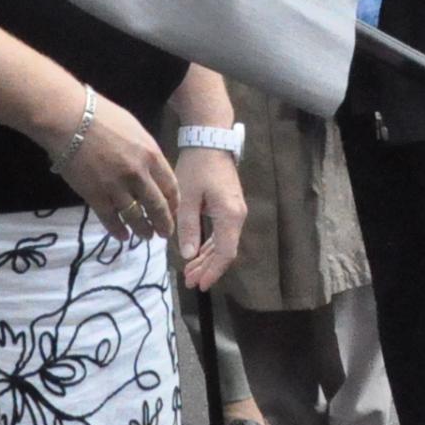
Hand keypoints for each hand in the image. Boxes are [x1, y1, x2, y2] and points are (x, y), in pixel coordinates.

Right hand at [54, 95, 179, 244]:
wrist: (70, 120)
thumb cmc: (102, 116)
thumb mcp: (135, 129)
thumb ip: (146, 151)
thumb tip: (151, 168)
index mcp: (151, 155)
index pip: (170, 186)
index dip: (174, 202)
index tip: (174, 210)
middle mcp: (138, 175)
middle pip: (157, 206)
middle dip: (164, 223)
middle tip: (166, 233)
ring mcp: (117, 188)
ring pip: (136, 217)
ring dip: (144, 230)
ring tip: (147, 236)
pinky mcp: (96, 197)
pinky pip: (111, 220)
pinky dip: (118, 231)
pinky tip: (123, 236)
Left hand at [175, 148, 245, 289]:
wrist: (210, 140)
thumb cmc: (198, 166)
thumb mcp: (187, 197)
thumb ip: (188, 227)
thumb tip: (189, 255)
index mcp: (229, 215)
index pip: (225, 252)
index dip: (213, 271)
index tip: (199, 284)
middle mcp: (237, 215)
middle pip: (225, 251)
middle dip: (208, 269)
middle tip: (190, 282)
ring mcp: (235, 210)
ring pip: (224, 243)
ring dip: (208, 258)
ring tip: (190, 272)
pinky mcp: (229, 206)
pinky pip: (222, 232)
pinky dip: (210, 245)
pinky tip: (197, 253)